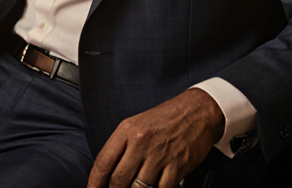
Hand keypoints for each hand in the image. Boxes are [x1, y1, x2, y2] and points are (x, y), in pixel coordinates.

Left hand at [87, 88, 223, 187]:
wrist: (197, 111)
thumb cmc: (164, 120)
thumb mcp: (136, 125)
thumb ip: (121, 147)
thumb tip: (107, 174)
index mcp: (126, 131)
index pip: (103, 162)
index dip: (94, 182)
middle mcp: (140, 142)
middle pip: (118, 180)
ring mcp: (159, 155)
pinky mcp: (177, 165)